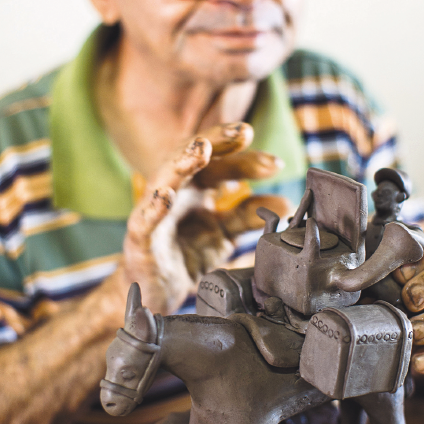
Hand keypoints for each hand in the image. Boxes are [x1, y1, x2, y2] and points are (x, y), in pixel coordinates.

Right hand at [122, 122, 289, 315]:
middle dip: (217, 141)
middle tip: (242, 132)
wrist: (157, 292)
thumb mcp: (224, 233)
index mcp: (197, 187)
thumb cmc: (186, 255)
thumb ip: (249, 216)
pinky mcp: (139, 237)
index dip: (248, 160)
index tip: (275, 163)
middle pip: (193, 156)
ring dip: (182, 161)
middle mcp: (176, 190)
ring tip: (201, 148)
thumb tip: (284, 203)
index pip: (223, 163)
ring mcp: (155, 210)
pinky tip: (166, 196)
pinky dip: (154, 206)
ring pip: (165, 178)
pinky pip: (145, 219)